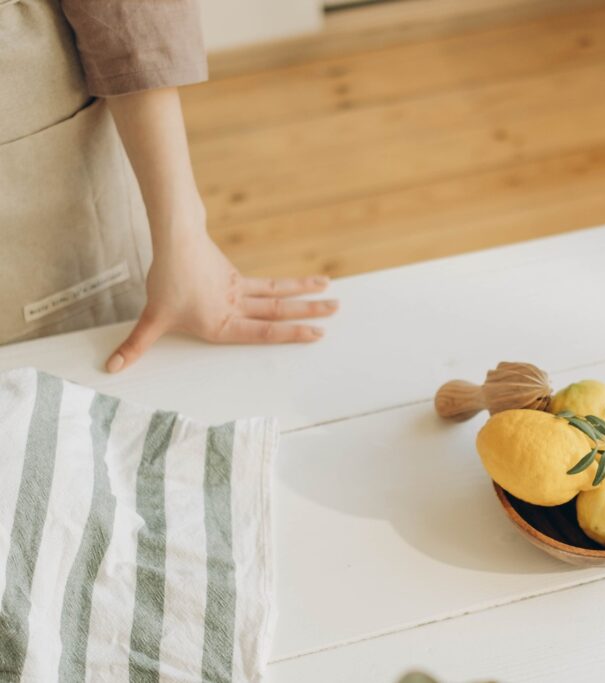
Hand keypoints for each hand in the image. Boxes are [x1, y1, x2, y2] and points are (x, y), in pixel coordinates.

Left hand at [106, 228, 337, 372]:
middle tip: (336, 310)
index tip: (317, 333)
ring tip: (330, 290)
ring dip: (305, 293)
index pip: (264, 331)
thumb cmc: (166, 282)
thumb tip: (112, 367)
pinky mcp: (237, 278)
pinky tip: (302, 283)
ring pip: (279, 294)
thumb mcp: (151, 319)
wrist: (175, 242)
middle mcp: (237, 308)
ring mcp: (240, 292)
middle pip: (279, 311)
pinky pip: (267, 285)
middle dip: (309, 312)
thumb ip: (136, 345)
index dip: (292, 334)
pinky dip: (287, 285)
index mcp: (223, 323)